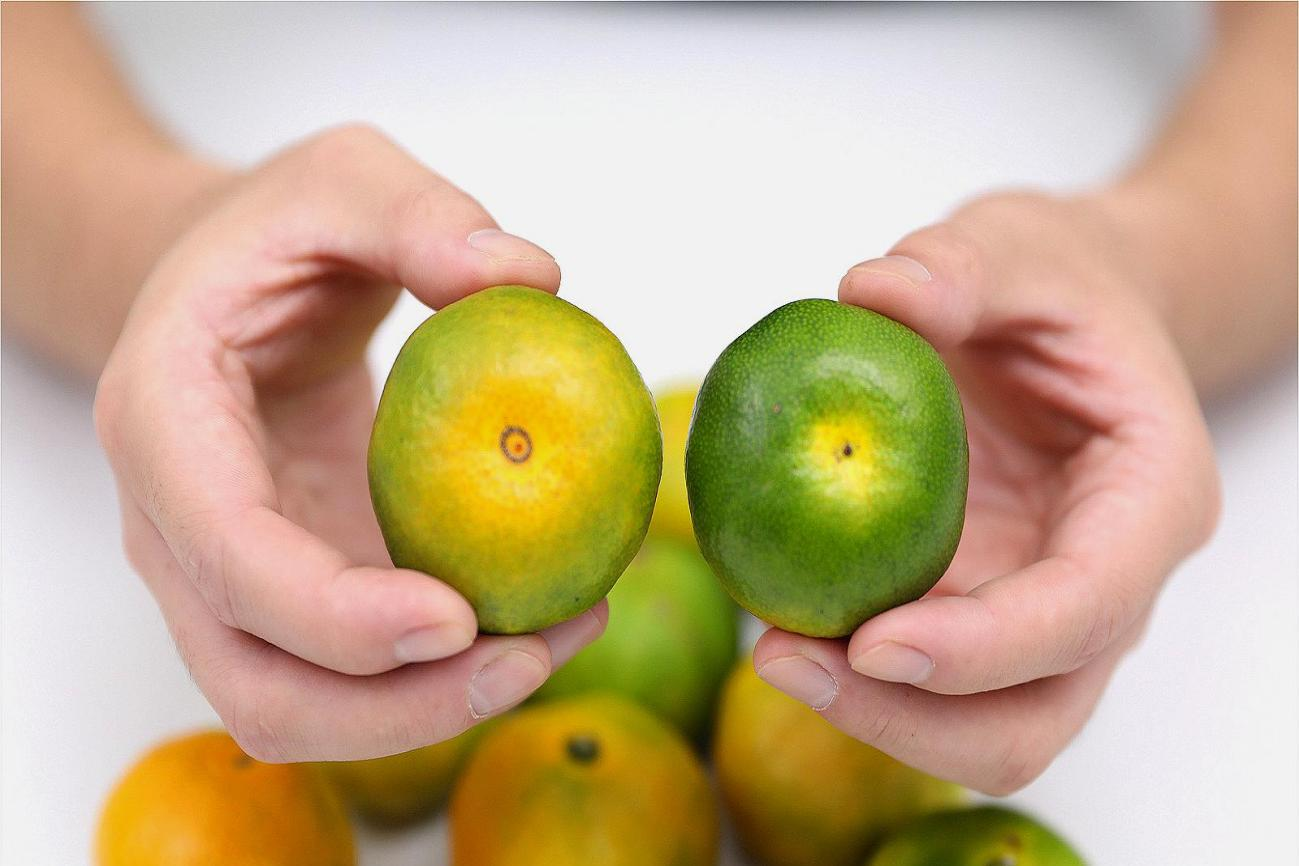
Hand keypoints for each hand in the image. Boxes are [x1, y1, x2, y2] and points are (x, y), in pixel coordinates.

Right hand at [94, 124, 605, 761]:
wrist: (227, 280)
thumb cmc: (275, 229)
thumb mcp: (344, 176)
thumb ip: (421, 212)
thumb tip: (528, 279)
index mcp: (163, 420)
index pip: (228, 554)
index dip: (335, 613)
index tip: (458, 616)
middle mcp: (177, 525)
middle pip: (256, 680)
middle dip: (392, 707)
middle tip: (528, 660)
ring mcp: (228, 576)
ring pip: (298, 707)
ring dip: (425, 711)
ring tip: (554, 645)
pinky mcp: (292, 591)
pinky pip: (350, 672)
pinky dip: (437, 676)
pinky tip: (540, 620)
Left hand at [752, 192, 1219, 794]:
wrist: (1070, 314)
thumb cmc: (1062, 284)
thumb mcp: (1021, 244)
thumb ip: (961, 264)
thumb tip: (872, 292)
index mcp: (1148, 497)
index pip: (1085, 607)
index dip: (982, 647)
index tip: (870, 642)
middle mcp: (1106, 582)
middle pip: (1031, 718)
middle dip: (910, 720)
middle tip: (786, 660)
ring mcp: (1039, 612)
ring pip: (976, 729)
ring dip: (870, 716)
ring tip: (771, 651)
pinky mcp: (978, 613)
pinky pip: (922, 682)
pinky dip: (852, 673)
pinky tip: (778, 620)